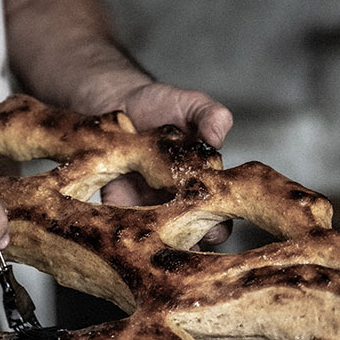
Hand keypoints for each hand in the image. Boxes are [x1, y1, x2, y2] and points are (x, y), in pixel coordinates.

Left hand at [102, 79, 232, 245]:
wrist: (120, 101)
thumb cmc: (163, 105)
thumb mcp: (192, 103)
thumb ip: (212, 115)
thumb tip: (218, 136)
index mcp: (202, 183)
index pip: (221, 217)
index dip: (221, 222)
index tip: (213, 213)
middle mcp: (176, 200)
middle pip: (192, 235)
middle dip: (191, 238)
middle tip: (182, 224)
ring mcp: (147, 203)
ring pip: (157, 237)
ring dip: (158, 237)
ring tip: (155, 222)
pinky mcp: (117, 199)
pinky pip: (120, 221)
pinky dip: (124, 223)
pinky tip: (124, 209)